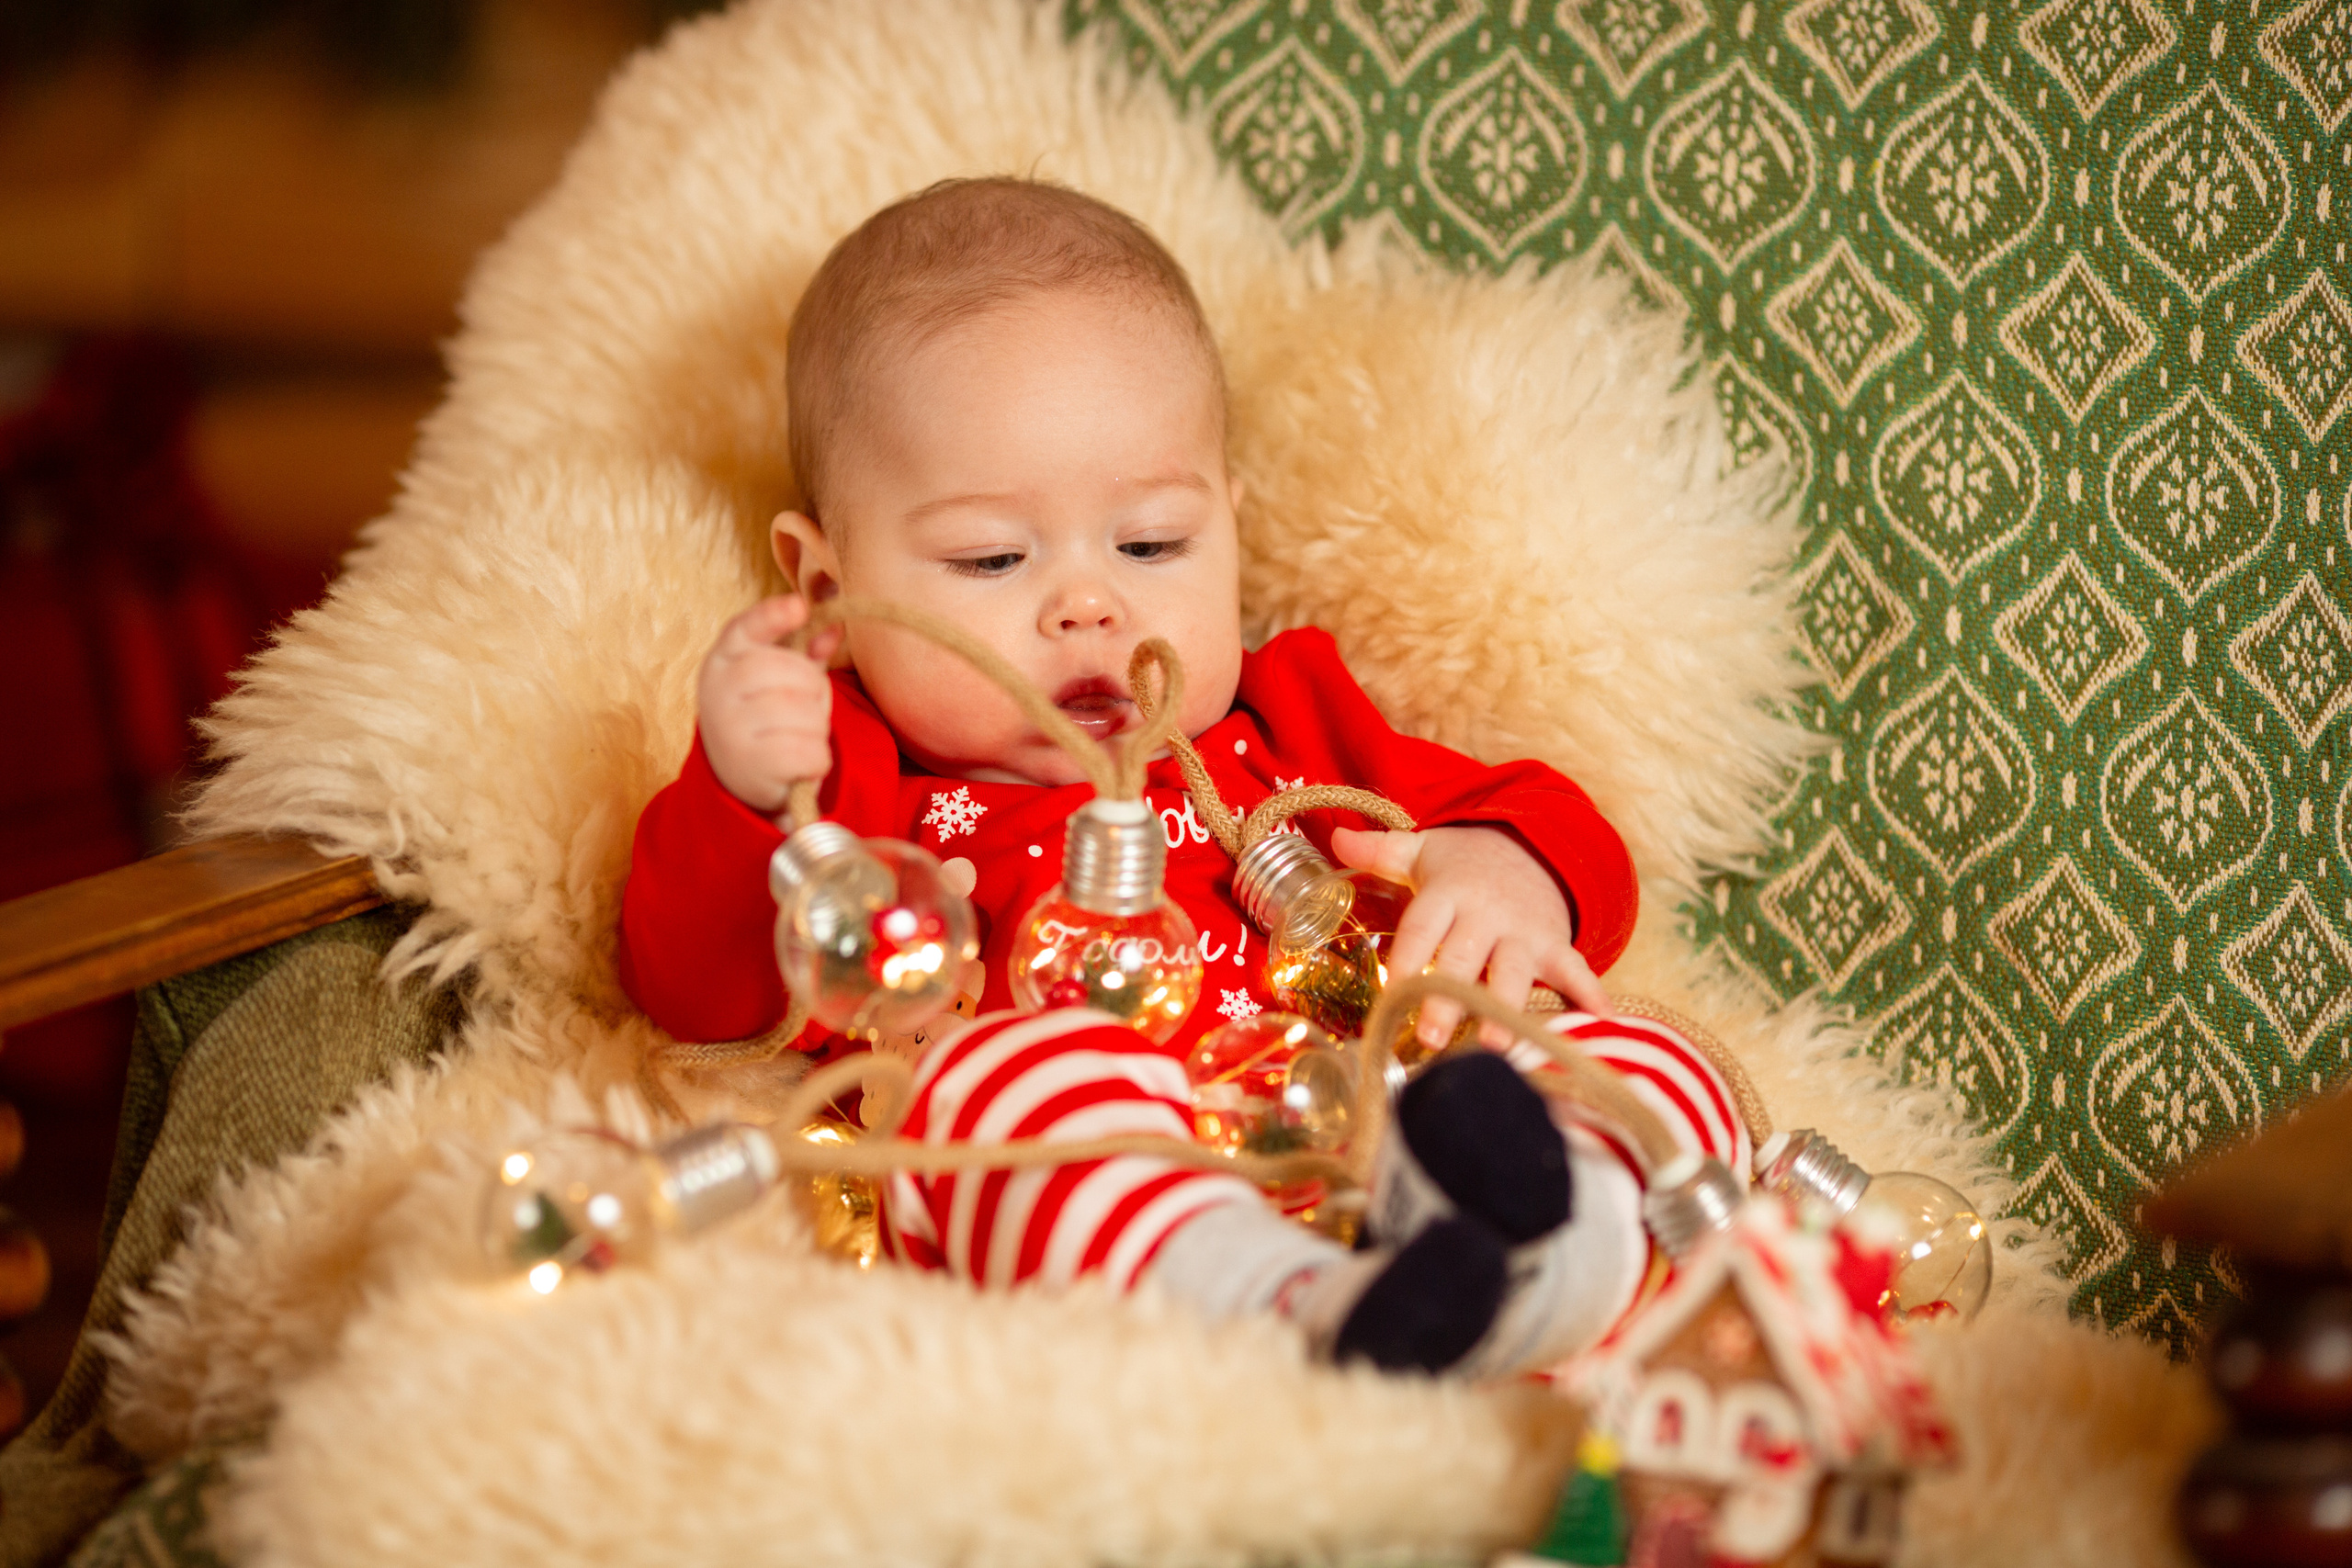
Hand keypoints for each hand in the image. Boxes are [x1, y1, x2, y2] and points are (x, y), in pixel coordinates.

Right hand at [697, 595, 843, 814]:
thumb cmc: (766, 715)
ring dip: (817, 728)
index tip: (800, 607)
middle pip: (793, 672)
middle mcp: (718, 691)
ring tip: (798, 736)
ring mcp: (730, 729)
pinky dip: (817, 760)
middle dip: (815, 690)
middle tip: (805, 707)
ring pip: (806, 714)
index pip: (745, 628)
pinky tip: (799, 762)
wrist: (737, 776)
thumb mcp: (781, 678)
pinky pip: (809, 752)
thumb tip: (835, 627)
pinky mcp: (750, 765)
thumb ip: (806, 650)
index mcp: (723, 660)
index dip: (774, 616)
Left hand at [1331, 824, 1611, 1049]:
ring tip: (1497, 1043)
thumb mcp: (1420, 850)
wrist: (1529, 848)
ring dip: (1507, 1007)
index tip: (1391, 990)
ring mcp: (1524, 930)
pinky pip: (1575, 969)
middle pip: (1464, 957)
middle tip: (1431, 1036)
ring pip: (1514, 971)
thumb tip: (1336, 837)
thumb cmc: (1460, 865)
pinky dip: (1589, 994)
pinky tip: (1599, 1022)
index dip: (1408, 957)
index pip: (1423, 926)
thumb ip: (1378, 850)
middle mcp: (1485, 912)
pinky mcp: (1555, 944)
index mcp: (1448, 892)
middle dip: (1449, 996)